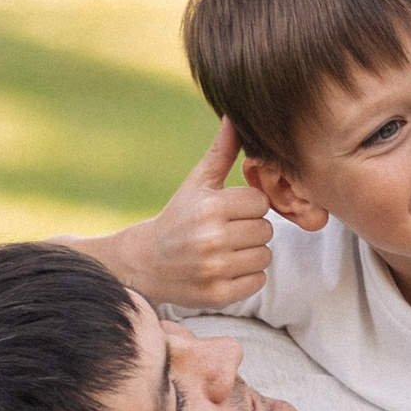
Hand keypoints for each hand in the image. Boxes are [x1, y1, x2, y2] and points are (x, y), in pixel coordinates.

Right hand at [111, 120, 272, 306]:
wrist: (145, 262)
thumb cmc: (178, 217)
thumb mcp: (197, 183)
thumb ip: (221, 151)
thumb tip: (236, 115)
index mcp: (210, 206)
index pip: (260, 202)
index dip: (248, 206)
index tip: (228, 211)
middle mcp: (212, 238)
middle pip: (265, 230)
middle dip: (250, 230)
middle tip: (226, 232)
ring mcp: (215, 269)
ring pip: (264, 256)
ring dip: (250, 254)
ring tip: (225, 250)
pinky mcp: (218, 295)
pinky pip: (257, 281)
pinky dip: (246, 277)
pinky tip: (224, 269)